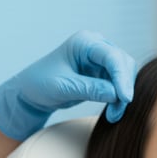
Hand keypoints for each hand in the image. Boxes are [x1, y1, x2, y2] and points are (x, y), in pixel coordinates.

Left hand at [0, 30, 135, 140]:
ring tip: (113, 115)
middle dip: (124, 87)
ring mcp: (100, 59)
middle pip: (123, 63)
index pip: (111, 57)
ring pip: (124, 74)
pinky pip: (118, 84)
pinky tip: (113, 111)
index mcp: (84, 42)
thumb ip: (90, 89)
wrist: (32, 92)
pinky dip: (119, 98)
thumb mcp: (63, 87)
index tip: (124, 98)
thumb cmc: (41, 83)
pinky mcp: (102, 73)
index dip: (121, 77)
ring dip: (123, 95)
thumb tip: (116, 94)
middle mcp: (96, 46)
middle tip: (117, 111)